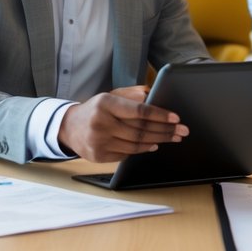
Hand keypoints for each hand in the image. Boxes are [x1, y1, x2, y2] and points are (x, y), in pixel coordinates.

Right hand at [57, 89, 187, 162]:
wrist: (69, 127)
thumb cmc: (96, 109)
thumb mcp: (111, 95)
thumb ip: (132, 94)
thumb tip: (153, 96)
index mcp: (105, 103)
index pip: (138, 110)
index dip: (159, 115)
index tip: (176, 118)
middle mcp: (101, 122)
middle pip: (140, 130)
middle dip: (165, 130)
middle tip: (182, 131)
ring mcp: (99, 141)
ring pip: (136, 144)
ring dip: (158, 141)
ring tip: (173, 137)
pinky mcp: (99, 156)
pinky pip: (127, 154)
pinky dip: (143, 149)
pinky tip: (153, 144)